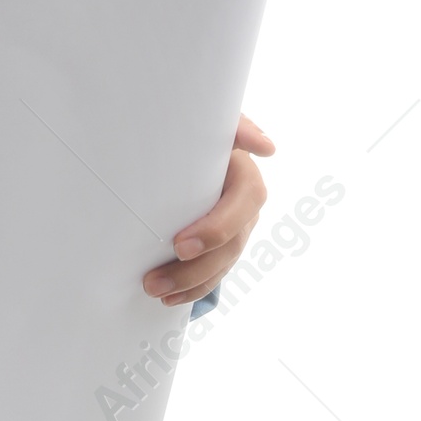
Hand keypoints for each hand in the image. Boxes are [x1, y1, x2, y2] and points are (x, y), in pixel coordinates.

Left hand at [143, 113, 273, 305]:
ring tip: (154, 287)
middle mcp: (245, 204)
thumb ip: (236, 127)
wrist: (186, 145)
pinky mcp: (224, 244)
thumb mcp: (209, 123)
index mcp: (243, 173)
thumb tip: (266, 145)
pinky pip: (215, 272)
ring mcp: (238, 227)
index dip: (217, 226)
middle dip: (199, 260)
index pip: (244, 200)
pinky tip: (169, 297)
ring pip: (223, 262)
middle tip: (163, 264)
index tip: (181, 245)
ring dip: (190, 280)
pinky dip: (192, 287)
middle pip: (232, 240)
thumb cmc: (196, 131)